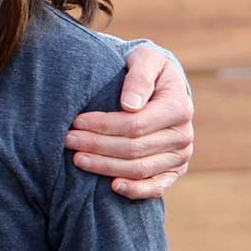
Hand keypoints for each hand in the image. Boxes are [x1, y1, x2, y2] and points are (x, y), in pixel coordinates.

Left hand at [65, 44, 193, 199]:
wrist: (158, 84)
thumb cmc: (146, 68)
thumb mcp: (145, 59)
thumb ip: (139, 77)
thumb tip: (129, 104)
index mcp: (179, 106)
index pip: (136, 124)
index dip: (103, 125)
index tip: (76, 121)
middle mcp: (183, 135)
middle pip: (133, 148)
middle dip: (97, 145)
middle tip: (68, 140)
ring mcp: (180, 156)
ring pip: (139, 169)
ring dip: (105, 166)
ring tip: (77, 159)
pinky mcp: (173, 171)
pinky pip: (156, 186)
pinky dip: (135, 190)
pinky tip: (112, 187)